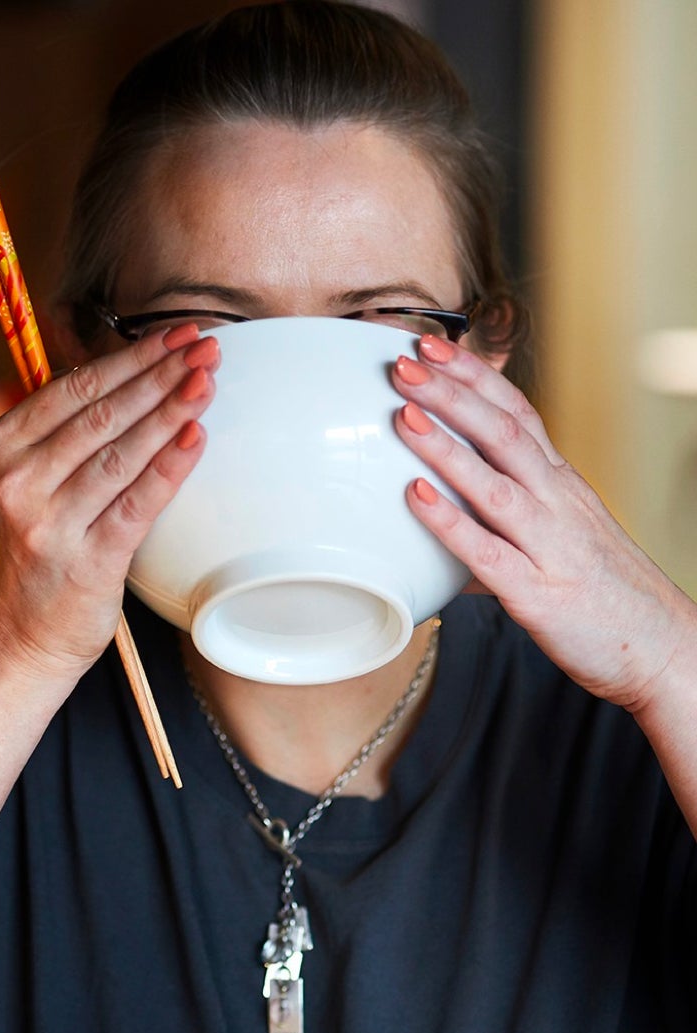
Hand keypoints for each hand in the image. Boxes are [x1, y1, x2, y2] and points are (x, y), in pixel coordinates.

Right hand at [0, 325, 219, 677]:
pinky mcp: (87, 559)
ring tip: (208, 381)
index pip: (76, 386)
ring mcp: (51, 522)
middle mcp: (21, 480)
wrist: (26, 630)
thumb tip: (138, 371)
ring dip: (171, 411)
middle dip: (161, 374)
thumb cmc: (48, 544)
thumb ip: (71, 432)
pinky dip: (170, 466)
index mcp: (6, 446)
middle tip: (207, 346)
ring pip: (122, 453)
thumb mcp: (38, 480)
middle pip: (103, 413)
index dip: (132, 356)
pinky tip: (197, 437)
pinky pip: (138, 503)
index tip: (177, 334)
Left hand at [392, 334, 691, 711]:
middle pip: (503, 434)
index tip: (435, 347)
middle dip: (452, 393)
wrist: (665, 648)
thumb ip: (507, 519)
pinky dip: (451, 523)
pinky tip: (417, 497)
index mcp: (562, 485)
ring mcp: (551, 546)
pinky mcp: (539, 594)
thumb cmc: (605, 592)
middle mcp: (559, 504)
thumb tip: (448, 516)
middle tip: (407, 361)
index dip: (474, 377)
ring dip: (446, 446)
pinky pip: (489, 553)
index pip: (518, 413)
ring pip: (496, 485)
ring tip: (404, 414)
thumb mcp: (561, 537)